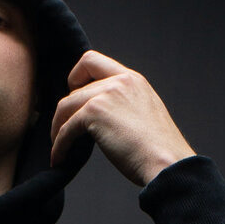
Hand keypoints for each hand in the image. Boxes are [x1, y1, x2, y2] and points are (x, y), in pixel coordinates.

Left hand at [50, 50, 194, 185]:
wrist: (166, 162)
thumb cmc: (157, 150)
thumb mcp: (143, 114)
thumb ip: (122, 105)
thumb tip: (99, 117)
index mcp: (132, 79)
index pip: (92, 61)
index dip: (76, 78)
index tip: (75, 98)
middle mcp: (119, 81)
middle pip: (74, 88)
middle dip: (65, 111)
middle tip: (64, 130)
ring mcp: (106, 95)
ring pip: (65, 106)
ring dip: (57, 128)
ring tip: (58, 148)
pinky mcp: (94, 113)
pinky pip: (65, 128)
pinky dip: (59, 145)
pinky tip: (59, 159)